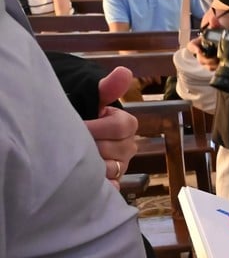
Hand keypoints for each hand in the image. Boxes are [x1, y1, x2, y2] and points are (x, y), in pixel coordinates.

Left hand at [86, 66, 137, 186]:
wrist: (76, 132)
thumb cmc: (86, 114)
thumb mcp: (95, 99)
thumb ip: (108, 88)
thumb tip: (124, 71)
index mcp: (127, 124)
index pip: (121, 126)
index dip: (98, 127)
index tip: (79, 124)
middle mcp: (129, 146)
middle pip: (114, 149)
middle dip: (91, 145)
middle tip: (71, 142)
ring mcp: (122, 164)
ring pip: (110, 168)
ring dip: (92, 164)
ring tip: (75, 158)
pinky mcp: (114, 180)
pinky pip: (112, 186)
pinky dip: (103, 186)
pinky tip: (88, 183)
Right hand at [192, 8, 228, 70]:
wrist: (224, 37)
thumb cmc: (218, 32)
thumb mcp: (217, 27)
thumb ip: (215, 23)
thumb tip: (213, 19)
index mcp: (198, 43)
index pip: (191, 46)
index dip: (193, 49)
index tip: (199, 51)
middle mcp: (200, 51)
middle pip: (200, 58)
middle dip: (207, 60)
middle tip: (215, 58)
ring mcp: (205, 58)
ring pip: (205, 65)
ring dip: (212, 65)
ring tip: (220, 62)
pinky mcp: (211, 64)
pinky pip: (211, 68)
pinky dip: (216, 68)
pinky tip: (222, 65)